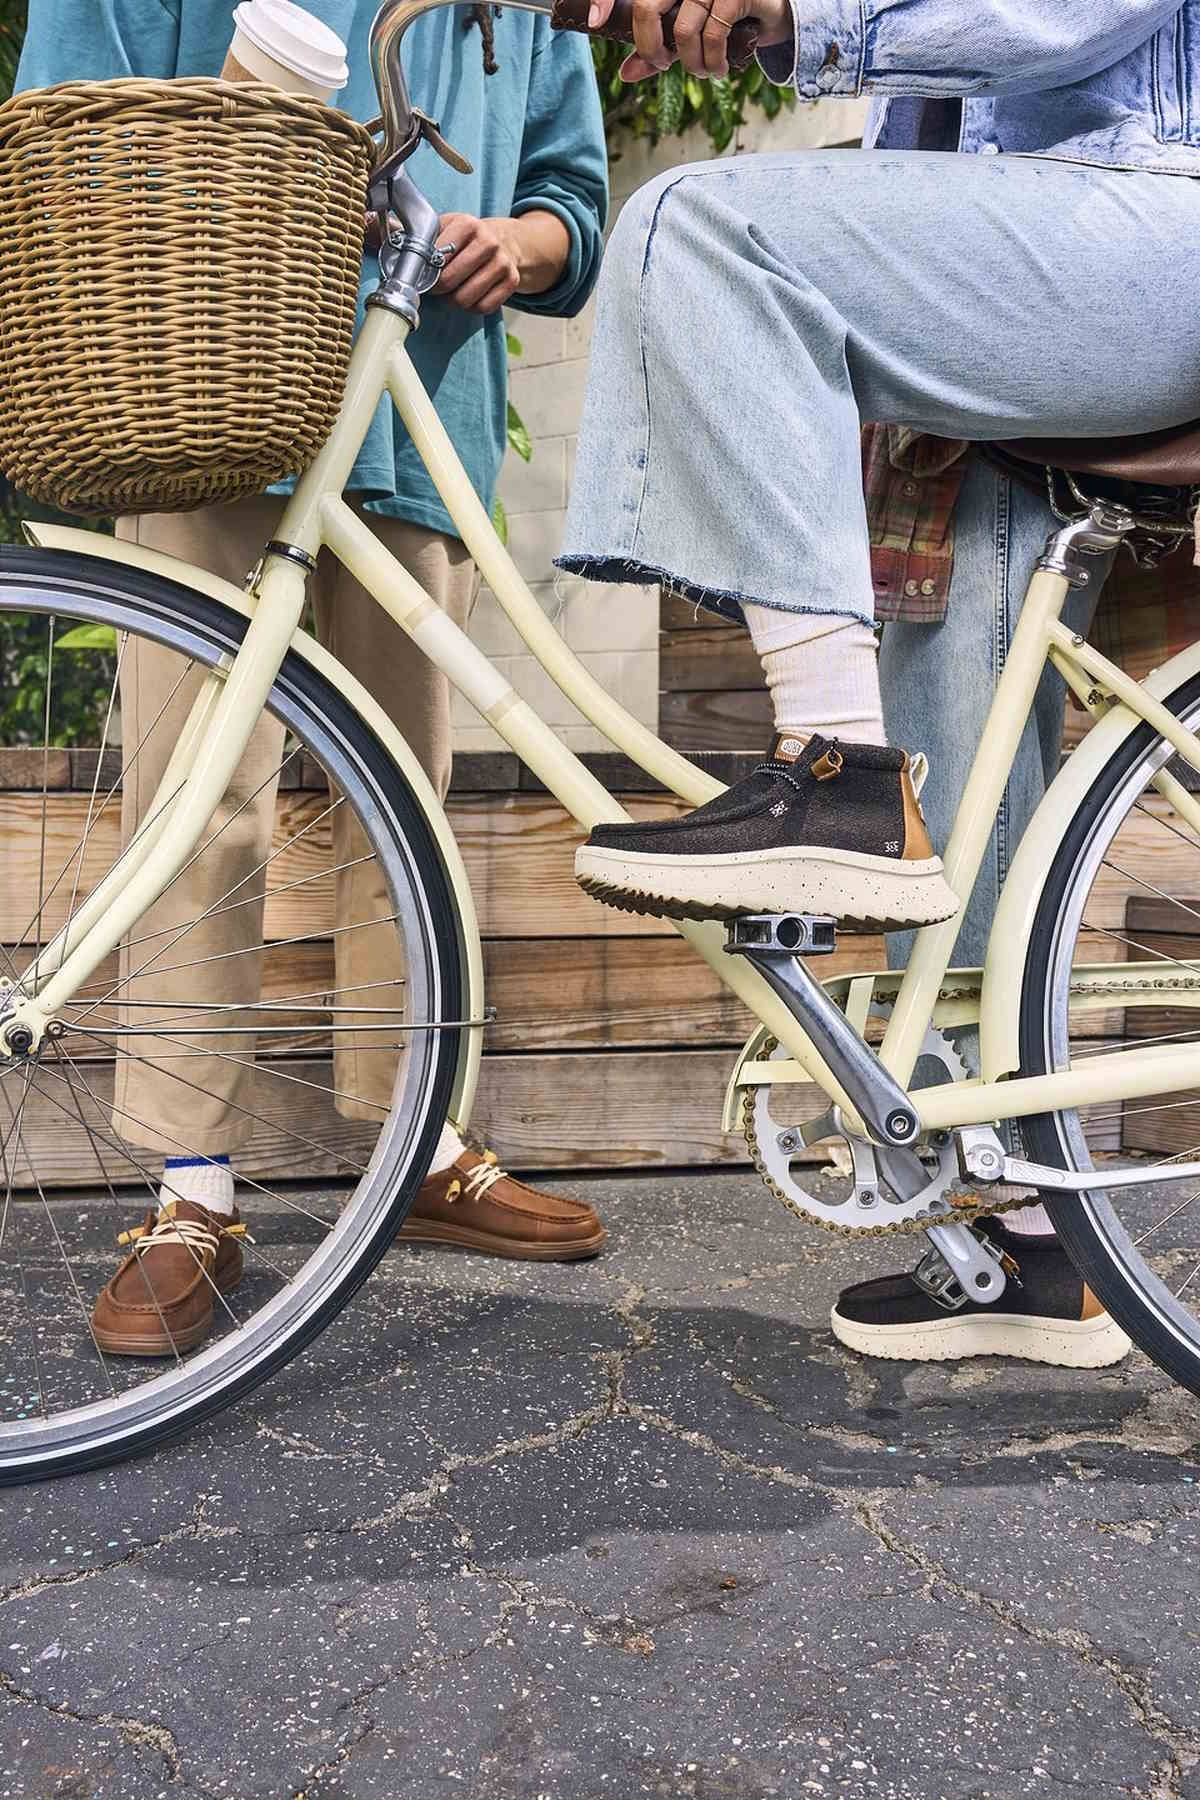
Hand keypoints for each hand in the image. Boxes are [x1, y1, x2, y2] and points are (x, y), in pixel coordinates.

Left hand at [433, 212, 568, 314]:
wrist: (504, 240)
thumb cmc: (466, 238)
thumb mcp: (445, 227)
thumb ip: (423, 236)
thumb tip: (394, 234)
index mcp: (467, 224)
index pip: (437, 258)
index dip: (425, 271)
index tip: (423, 274)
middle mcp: (488, 242)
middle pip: (450, 280)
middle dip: (438, 289)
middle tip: (435, 287)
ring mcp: (503, 262)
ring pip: (466, 298)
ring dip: (454, 300)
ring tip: (452, 291)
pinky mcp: (512, 280)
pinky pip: (484, 307)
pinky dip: (472, 306)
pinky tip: (470, 295)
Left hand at [589, 0, 791, 80]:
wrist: (773, 6)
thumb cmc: (724, 15)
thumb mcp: (686, 31)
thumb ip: (658, 47)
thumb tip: (626, 74)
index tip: (593, 21)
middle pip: (647, 8)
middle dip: (649, 48)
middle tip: (662, 64)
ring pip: (682, 32)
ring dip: (691, 64)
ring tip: (703, 70)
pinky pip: (713, 35)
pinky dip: (713, 61)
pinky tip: (718, 68)